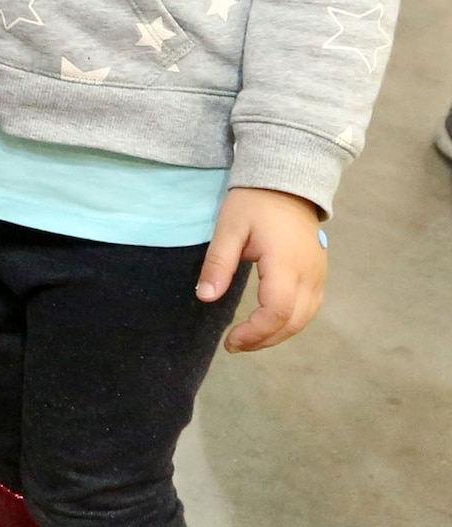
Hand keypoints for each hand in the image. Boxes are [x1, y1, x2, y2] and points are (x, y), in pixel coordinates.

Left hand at [197, 187, 327, 351]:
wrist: (286, 182)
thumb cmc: (254, 203)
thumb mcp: (229, 228)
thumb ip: (219, 263)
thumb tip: (205, 297)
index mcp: (286, 263)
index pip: (278, 311)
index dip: (255, 333)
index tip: (230, 341)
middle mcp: (309, 274)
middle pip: (294, 322)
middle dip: (264, 339)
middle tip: (235, 344)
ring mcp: (319, 274)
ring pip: (305, 318)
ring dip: (278, 334)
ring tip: (249, 338)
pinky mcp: (320, 273)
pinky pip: (311, 307)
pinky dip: (291, 322)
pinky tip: (270, 323)